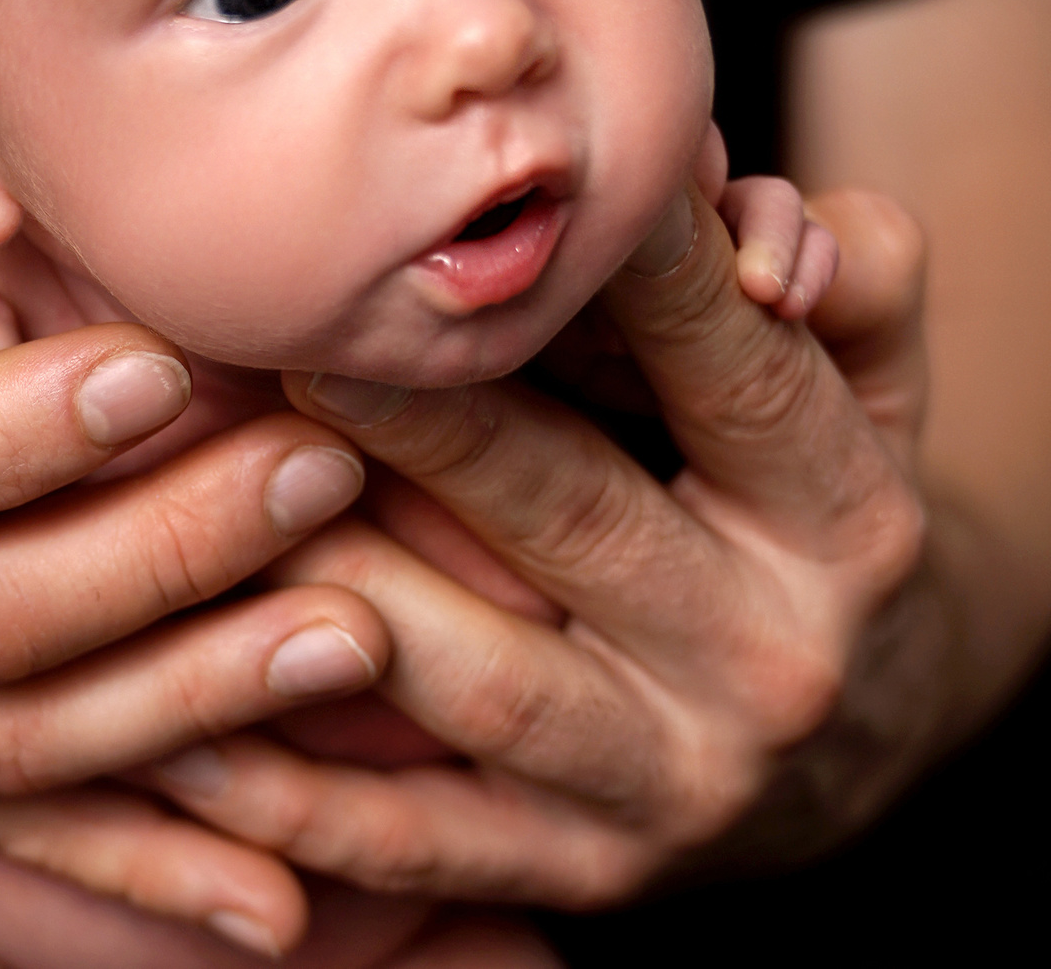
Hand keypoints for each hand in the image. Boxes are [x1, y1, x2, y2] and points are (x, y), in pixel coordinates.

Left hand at [137, 176, 936, 905]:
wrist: (861, 740)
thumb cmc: (806, 487)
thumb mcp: (871, 380)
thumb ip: (835, 267)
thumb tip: (738, 200)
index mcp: (846, 516)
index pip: (739, 373)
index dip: (637, 270)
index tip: (507, 178)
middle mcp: (774, 657)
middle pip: (581, 516)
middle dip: (430, 422)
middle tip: (297, 335)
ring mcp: (672, 779)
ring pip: (483, 679)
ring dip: (339, 583)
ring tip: (209, 496)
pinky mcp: (577, 872)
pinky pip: (412, 839)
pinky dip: (290, 795)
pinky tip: (179, 725)